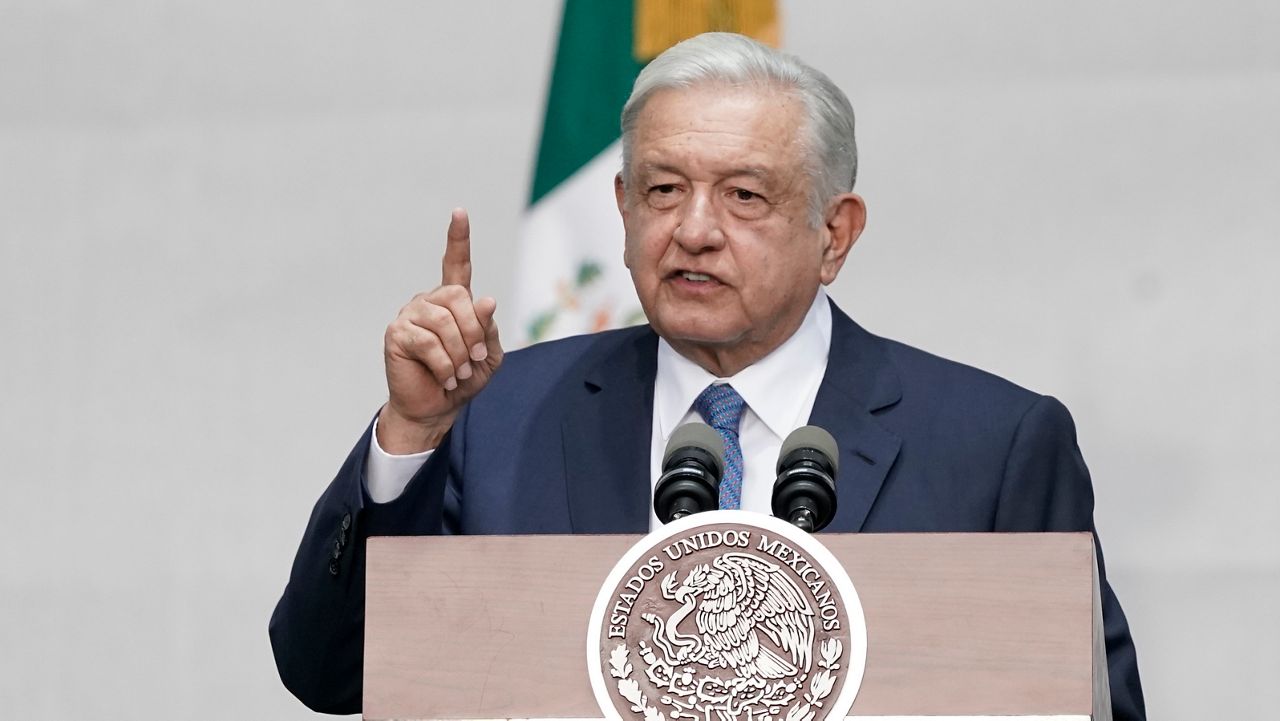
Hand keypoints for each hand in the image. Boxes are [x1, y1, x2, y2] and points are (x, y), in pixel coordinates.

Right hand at [378, 208, 502, 452]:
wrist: (436, 408)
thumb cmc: (463, 380)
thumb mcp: (488, 356)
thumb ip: (488, 329)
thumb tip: (485, 300)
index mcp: (453, 302)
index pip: (456, 264)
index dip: (458, 238)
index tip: (459, 212)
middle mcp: (430, 302)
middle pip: (458, 297)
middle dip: (473, 332)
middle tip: (474, 360)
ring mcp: (410, 315)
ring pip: (444, 322)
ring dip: (459, 353)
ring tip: (457, 373)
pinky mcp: (397, 334)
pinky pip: (428, 342)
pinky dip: (443, 364)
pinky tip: (443, 376)